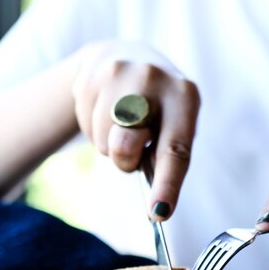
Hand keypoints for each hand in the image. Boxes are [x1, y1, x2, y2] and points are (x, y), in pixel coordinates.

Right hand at [73, 41, 200, 219]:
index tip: (158, 213)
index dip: (166, 184)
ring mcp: (118, 72)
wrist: (122, 56)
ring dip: (108, 142)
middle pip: (125, 146)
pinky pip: (85, 125)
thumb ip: (165, 155)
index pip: (174, 149)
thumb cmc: (155, 108)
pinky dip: (93, 127)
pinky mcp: (89, 74)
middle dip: (124, 158)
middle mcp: (153, 78)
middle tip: (132, 148)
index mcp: (184, 95)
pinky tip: (104, 108)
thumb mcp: (172, 125)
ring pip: (102, 140)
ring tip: (120, 121)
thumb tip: (156, 204)